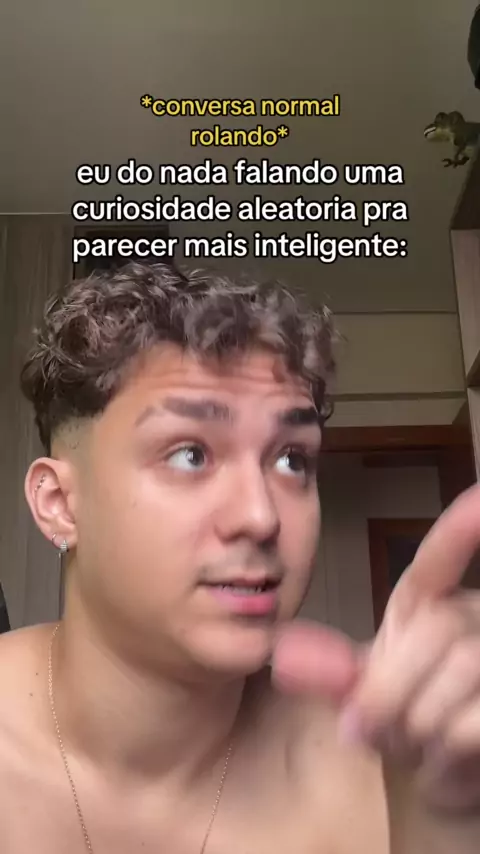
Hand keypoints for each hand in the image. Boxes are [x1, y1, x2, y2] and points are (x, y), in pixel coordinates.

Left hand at [271, 485, 479, 810]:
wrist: (436, 776)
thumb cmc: (401, 719)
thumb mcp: (359, 691)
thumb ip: (325, 670)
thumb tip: (280, 656)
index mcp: (429, 607)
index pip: (440, 562)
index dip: (461, 530)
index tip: (479, 498)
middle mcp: (473, 618)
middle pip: (436, 630)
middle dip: (391, 689)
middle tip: (372, 728)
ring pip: (461, 672)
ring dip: (420, 724)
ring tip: (416, 742)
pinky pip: (472, 724)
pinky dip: (446, 754)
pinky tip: (446, 759)